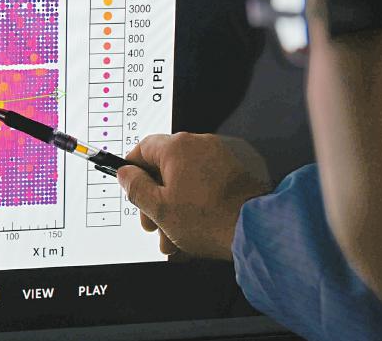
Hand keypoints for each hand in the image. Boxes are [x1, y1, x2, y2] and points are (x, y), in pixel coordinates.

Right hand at [117, 133, 269, 259]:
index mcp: (178, 147)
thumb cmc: (209, 219)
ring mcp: (224, 156)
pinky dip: (202, 201)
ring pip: (189, 180)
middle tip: (154, 224)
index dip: (133, 169)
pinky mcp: (241, 170)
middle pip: (167, 167)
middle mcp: (202, 144)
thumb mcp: (159, 208)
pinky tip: (198, 228)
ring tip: (177, 237)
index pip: (144, 148)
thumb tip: (125, 173)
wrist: (256, 230)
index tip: (130, 185)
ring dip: (178, 206)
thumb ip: (135, 187)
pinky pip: (211, 183)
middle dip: (156, 199)